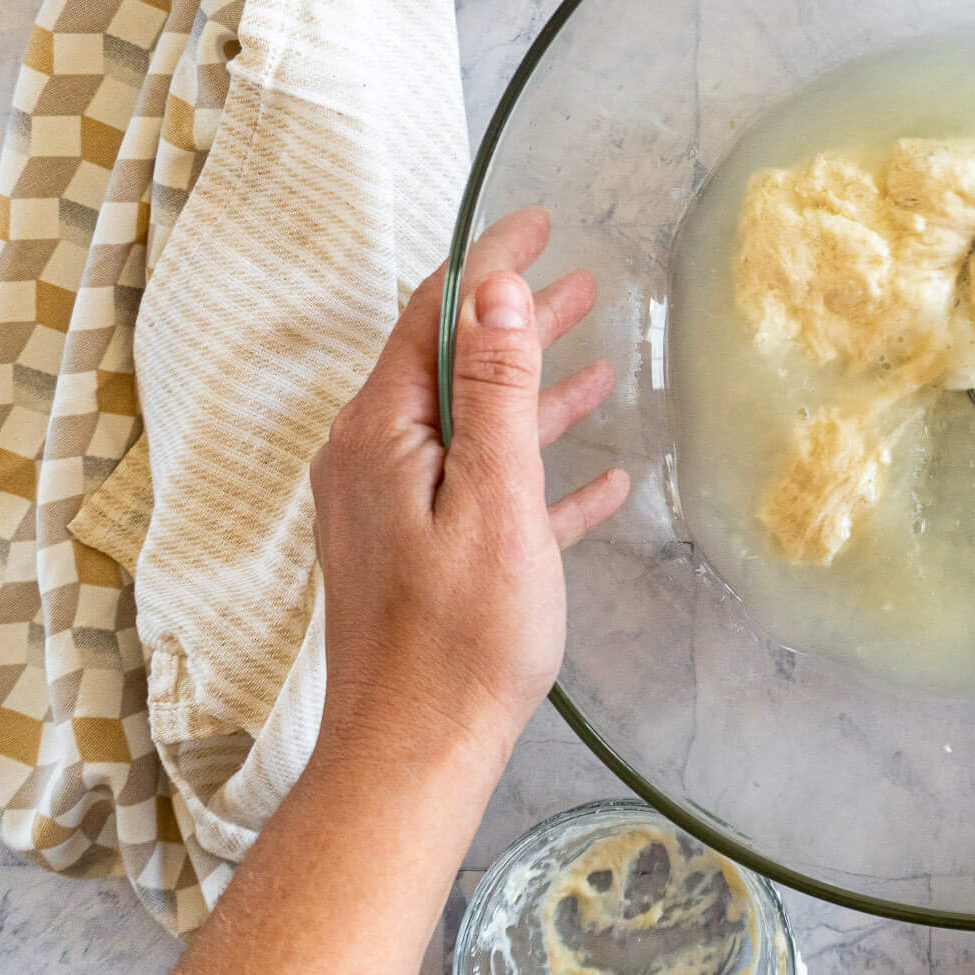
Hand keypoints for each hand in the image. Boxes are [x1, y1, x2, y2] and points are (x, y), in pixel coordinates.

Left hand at [311, 208, 629, 768]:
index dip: (490, 263)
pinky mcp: (423, 560)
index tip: (541, 222)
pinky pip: (486, 493)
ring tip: (596, 356)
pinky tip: (598, 479)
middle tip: (580, 279)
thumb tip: (497, 292)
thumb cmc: (461, 636)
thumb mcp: (494, 497)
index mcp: (381, 435)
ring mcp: (396, 513)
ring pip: (474, 427)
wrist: (416, 753)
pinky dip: (535, 470)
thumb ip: (497, 390)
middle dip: (517, 319)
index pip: (436, 316)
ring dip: (534, 389)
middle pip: (453, 365)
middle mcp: (375, 462)